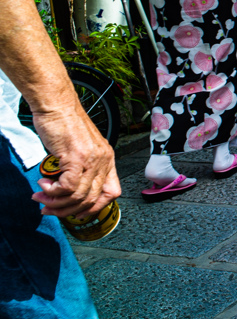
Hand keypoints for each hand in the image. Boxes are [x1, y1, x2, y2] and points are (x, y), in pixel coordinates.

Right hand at [31, 100, 118, 217]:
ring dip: (56, 202)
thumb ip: (80, 168)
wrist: (57, 105)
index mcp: (107, 159)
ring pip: (79, 196)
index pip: (112, 192)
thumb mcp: (79, 149)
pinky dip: (53, 191)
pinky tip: (43, 185)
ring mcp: (92, 159)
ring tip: (42, 197)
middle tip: (49, 208)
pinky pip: (68, 187)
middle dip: (68, 210)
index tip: (77, 213)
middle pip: (94, 199)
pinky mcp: (76, 157)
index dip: (95, 208)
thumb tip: (68, 191)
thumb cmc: (65, 123)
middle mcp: (104, 160)